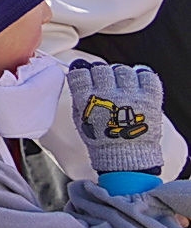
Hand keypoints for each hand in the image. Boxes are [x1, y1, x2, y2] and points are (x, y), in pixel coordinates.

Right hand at [69, 61, 164, 176]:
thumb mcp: (80, 118)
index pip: (81, 71)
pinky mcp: (149, 99)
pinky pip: (147, 75)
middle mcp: (107, 94)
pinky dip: (143, 76)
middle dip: (103, 75)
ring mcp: (130, 95)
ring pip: (123, 70)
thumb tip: (79, 76)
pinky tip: (139, 84)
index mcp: (87, 99)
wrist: (127, 159)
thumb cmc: (102, 141)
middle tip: (107, 85)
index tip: (88, 77)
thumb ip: (79, 96)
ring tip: (124, 88)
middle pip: (101, 68)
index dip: (84, 72)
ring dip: (122, 77)